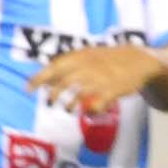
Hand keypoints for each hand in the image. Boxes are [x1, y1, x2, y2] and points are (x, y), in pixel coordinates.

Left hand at [24, 43, 158, 111]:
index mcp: (81, 56)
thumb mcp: (87, 56)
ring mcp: (101, 79)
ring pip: (79, 95)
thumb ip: (67, 67)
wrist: (140, 59)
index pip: (55, 66)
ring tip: (67, 109)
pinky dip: (90, 110)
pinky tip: (88, 112)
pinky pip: (96, 105)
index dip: (40, 78)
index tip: (28, 89)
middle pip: (65, 82)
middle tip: (49, 103)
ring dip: (69, 105)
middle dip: (53, 95)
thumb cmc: (108, 59)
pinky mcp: (112, 91)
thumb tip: (44, 81)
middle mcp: (89, 67)